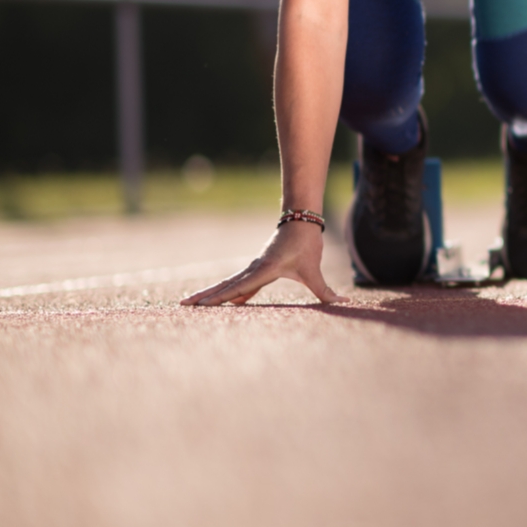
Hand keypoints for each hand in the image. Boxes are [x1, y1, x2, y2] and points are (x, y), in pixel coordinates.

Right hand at [181, 219, 344, 305]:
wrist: (301, 220)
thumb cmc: (306, 243)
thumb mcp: (314, 269)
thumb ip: (325, 290)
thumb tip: (343, 302)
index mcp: (263, 271)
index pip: (238, 288)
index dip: (221, 298)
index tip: (202, 305)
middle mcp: (254, 270)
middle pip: (225, 285)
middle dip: (205, 296)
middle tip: (183, 305)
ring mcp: (255, 269)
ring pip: (230, 284)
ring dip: (212, 293)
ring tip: (192, 303)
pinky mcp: (260, 269)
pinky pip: (241, 284)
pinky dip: (230, 293)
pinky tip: (227, 302)